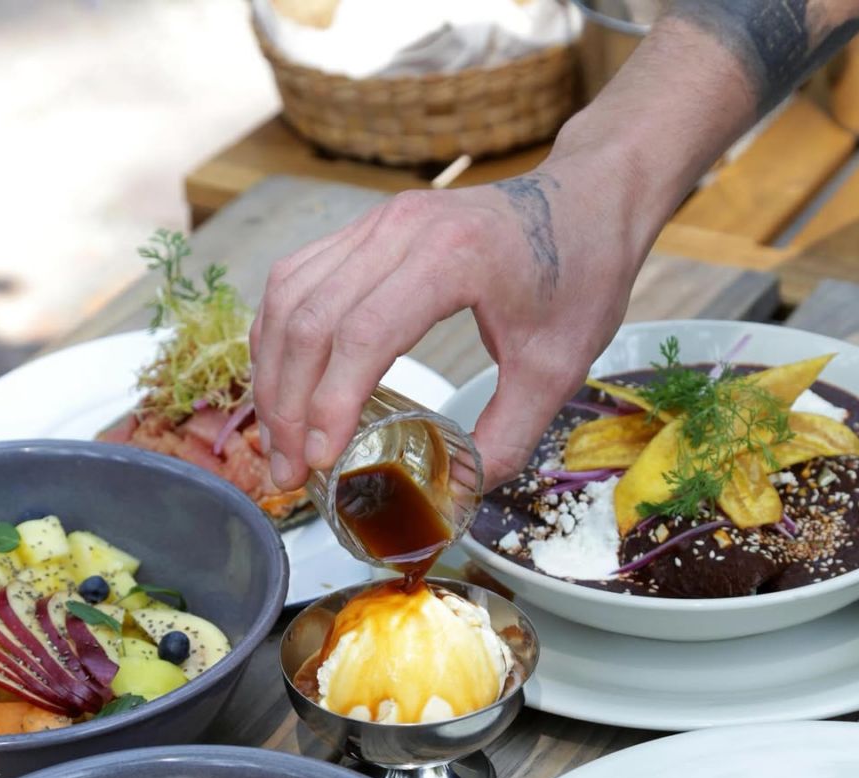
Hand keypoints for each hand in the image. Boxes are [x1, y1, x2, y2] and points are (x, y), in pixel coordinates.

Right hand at [249, 140, 653, 492]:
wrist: (587, 199)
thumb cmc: (581, 274)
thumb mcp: (557, 369)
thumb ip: (506, 438)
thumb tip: (453, 496)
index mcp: (453, 257)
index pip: (363, 335)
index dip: (330, 404)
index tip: (319, 461)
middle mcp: (400, 230)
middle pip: (309, 319)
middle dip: (287, 405)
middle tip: (287, 471)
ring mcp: (376, 222)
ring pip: (288, 295)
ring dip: (271, 372)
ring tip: (277, 438)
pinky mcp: (366, 229)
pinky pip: (296, 278)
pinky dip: (277, 335)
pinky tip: (282, 382)